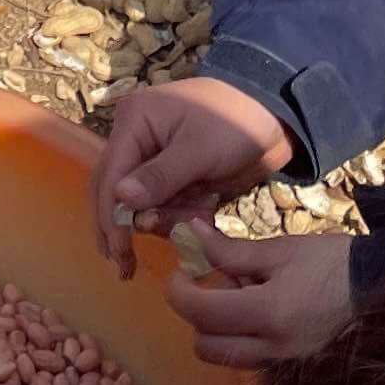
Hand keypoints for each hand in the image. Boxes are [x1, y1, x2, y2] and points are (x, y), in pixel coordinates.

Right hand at [91, 77, 294, 265]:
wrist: (274, 118)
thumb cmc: (236, 124)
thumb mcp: (200, 150)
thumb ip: (160, 177)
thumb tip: (121, 198)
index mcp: (135, 122)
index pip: (111, 175)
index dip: (112, 216)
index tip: (119, 252)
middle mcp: (135, 140)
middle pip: (115, 192)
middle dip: (128, 226)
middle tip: (126, 266)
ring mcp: (152, 159)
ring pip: (141, 204)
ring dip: (167, 218)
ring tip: (202, 211)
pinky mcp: (171, 176)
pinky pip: (163, 205)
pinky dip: (181, 215)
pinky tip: (206, 207)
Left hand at [165, 226, 356, 369]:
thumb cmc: (335, 262)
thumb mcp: (282, 250)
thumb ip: (231, 250)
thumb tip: (190, 235)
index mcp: (269, 314)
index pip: (201, 313)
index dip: (179, 291)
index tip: (182, 270)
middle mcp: (274, 350)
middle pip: (206, 347)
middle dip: (198, 316)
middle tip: (213, 284)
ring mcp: (286, 364)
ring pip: (228, 358)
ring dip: (220, 330)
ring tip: (243, 295)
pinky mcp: (295, 366)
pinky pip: (252, 358)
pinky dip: (244, 337)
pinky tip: (263, 309)